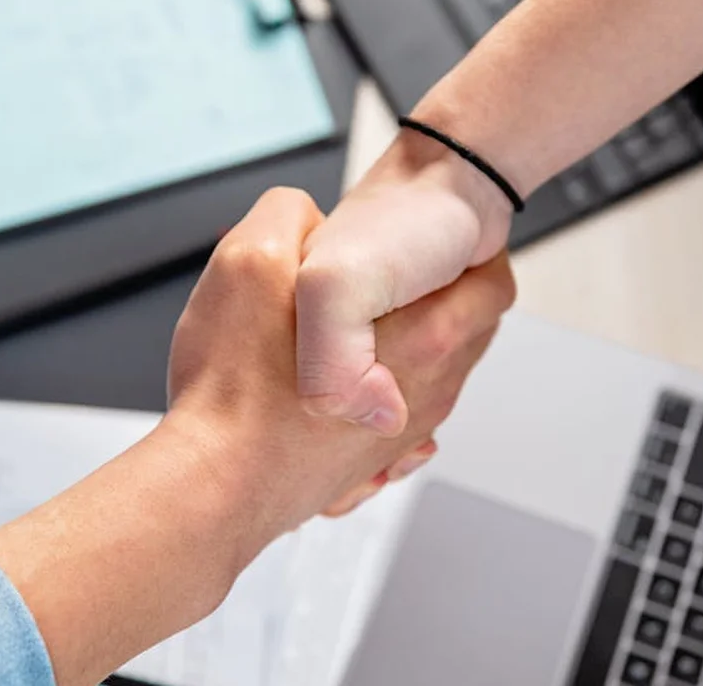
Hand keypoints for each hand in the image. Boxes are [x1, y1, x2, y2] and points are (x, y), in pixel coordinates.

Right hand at [167, 187, 514, 528]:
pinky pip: (396, 425)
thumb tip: (307, 217)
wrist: (211, 485)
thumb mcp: (251, 261)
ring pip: (432, 382)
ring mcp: (398, 436)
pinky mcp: (367, 467)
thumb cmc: (234, 389)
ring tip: (367, 332)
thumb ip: (288, 217)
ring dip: (408, 354)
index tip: (439, 247)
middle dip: (443, 304)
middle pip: (468, 336)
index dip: (470, 256)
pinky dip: (381, 402)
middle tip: (406, 281)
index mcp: (422, 336)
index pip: (491, 285)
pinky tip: (347, 389)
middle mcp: (424, 393)